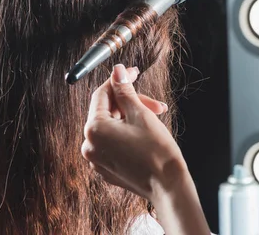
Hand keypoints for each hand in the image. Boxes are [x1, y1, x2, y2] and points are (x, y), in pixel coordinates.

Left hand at [81, 64, 186, 200]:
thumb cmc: (157, 151)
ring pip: (112, 126)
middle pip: (107, 111)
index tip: (133, 73)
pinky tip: (146, 132)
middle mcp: (89, 145)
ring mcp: (96, 159)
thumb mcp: (140, 114)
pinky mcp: (106, 168)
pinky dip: (127, 133)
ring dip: (132, 117)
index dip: (119, 81)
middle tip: (154, 104)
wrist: (168, 187)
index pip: (101, 94)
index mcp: (94, 129)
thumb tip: (117, 71)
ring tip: (155, 118)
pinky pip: (113, 142)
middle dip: (131, 103)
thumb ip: (124, 90)